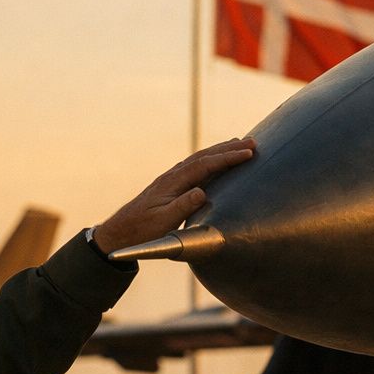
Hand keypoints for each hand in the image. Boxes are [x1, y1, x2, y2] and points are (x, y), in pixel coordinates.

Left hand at [91, 137, 255, 254]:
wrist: (121, 231)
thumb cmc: (143, 229)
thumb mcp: (163, 221)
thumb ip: (182, 206)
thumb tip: (202, 191)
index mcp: (173, 182)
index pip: (205, 165)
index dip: (227, 158)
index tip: (248, 153)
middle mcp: (173, 176)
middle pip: (204, 156)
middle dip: (229, 148)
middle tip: (252, 142)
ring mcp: (171, 179)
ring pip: (199, 158)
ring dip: (220, 150)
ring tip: (239, 144)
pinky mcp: (171, 185)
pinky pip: (195, 166)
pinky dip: (210, 159)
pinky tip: (216, 161)